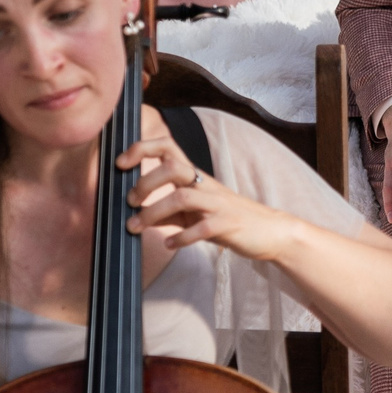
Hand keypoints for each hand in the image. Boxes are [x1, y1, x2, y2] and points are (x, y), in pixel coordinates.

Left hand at [120, 134, 292, 257]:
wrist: (270, 231)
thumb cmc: (230, 219)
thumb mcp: (196, 213)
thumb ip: (169, 212)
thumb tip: (137, 215)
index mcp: (196, 178)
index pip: (168, 148)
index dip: (142, 149)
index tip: (120, 163)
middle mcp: (206, 186)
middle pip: (173, 168)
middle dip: (145, 182)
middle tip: (130, 202)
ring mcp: (218, 205)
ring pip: (182, 197)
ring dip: (154, 212)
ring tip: (137, 227)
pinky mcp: (227, 225)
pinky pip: (201, 229)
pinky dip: (181, 237)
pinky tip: (170, 244)